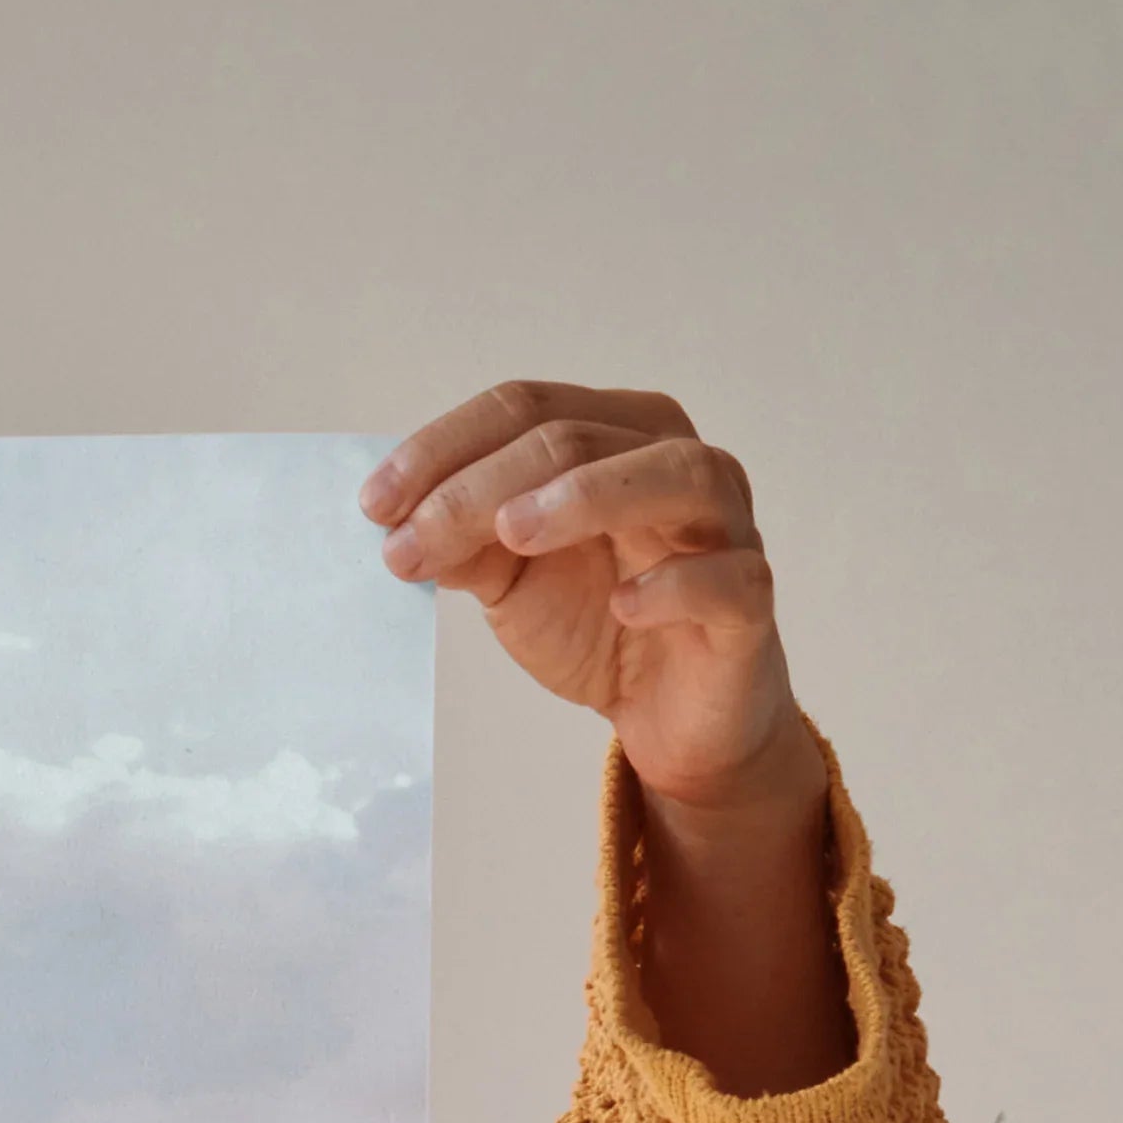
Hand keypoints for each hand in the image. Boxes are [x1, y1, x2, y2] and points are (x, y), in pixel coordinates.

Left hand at [366, 380, 850, 1089]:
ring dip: (586, 496)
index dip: (444, 449)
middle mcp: (676, 461)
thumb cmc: (598, 622)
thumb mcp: (512, 580)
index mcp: (615, 437)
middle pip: (577, 438)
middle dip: (480, 487)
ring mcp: (724, 527)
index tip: (373, 505)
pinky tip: (623, 603)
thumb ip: (465, 543)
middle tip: (409, 541)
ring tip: (512, 533)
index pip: (526, 408)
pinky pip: (725, 577)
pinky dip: (674, 584)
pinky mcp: (748, 602)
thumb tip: (398, 523)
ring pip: (672, 475)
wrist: (668, 715)